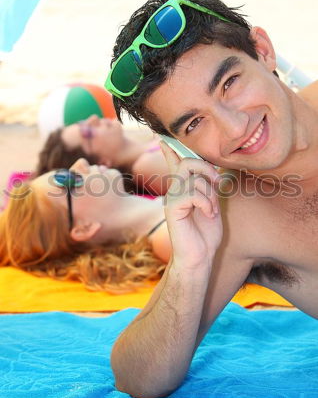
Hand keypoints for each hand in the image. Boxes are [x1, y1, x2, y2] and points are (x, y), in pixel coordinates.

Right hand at [160, 141, 222, 271]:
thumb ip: (208, 188)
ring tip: (212, 210)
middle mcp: (174, 191)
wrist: (199, 257)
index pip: (174, 164)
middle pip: (187, 162)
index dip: (170, 150)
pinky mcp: (173, 209)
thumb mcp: (210, 205)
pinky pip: (193, 194)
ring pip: (194, 178)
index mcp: (182, 190)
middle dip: (207, 169)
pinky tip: (208, 214)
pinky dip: (206, 203)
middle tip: (217, 186)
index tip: (163, 139)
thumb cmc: (206, 234)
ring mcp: (172, 199)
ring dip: (210, 194)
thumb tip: (211, 172)